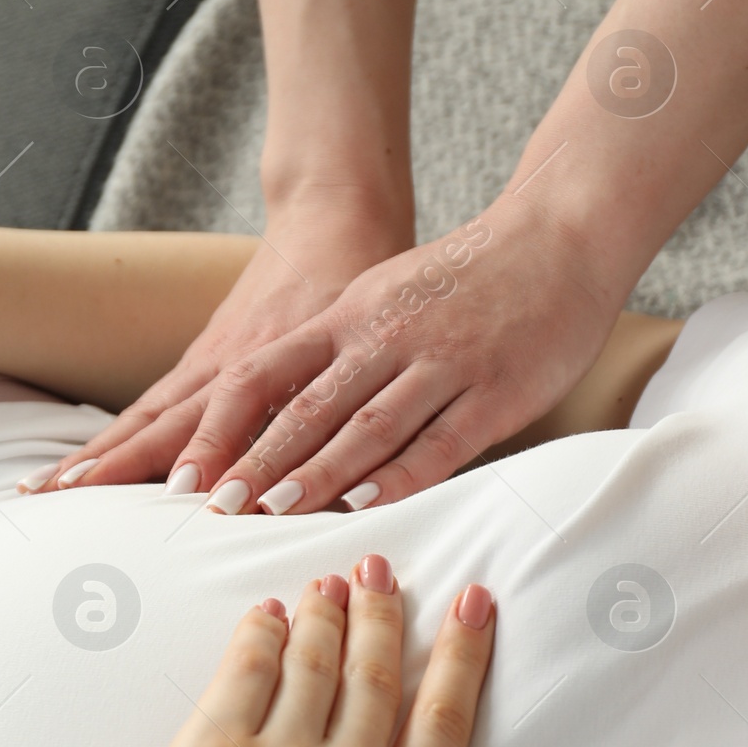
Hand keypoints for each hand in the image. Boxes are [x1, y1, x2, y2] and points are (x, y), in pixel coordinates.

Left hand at [54, 189, 621, 516]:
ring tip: (274, 513)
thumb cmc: (470, 278)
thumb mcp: (386, 298)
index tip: (187, 472)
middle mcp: (384, 337)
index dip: (223, 425)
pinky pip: (439, 441)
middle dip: (256, 462)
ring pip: (365, 427)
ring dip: (316, 473)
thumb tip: (286, 416)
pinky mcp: (494, 391)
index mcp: (349, 315)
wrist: (560, 234)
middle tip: (214, 509)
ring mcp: (441, 363)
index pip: (265, 374)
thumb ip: (341, 350)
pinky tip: (367, 505)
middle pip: (305, 408)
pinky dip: (399, 476)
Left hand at [72, 554, 493, 746]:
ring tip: (332, 582)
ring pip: (316, 661)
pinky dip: (263, 633)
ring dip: (328, 611)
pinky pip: (246, 671)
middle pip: (380, 672)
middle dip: (388, 611)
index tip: (472, 603)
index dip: (463, 652)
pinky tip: (268, 614)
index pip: (444, 717)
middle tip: (386, 569)